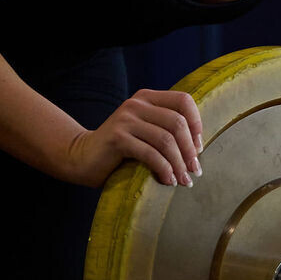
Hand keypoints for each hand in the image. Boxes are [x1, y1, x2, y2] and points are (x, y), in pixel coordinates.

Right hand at [62, 88, 203, 187]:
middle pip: (177, 123)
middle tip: (195, 171)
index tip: (198, 149)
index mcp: (147, 98)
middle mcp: (137, 103)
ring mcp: (126, 119)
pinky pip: (150, 154)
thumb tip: (198, 148)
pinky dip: (164, 170)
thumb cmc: (120, 151)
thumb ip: (165, 131)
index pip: (183, 101)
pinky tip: (168, 181)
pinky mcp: (117, 138)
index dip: (196, 124)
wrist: (82, 158)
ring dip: (179, 164)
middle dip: (190, 150)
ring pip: (166, 140)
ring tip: (184, 181)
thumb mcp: (145, 133)